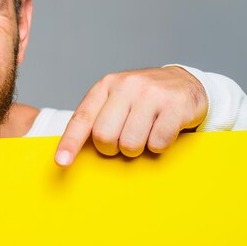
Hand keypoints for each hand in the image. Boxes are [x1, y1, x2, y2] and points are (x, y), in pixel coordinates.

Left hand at [55, 66, 207, 165]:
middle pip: (104, 137)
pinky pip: (157, 143)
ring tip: (145, 133)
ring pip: (130, 143)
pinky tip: (163, 130)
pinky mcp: (175, 105)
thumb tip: (71, 153)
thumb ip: (97, 119)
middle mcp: (126, 85)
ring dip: (137, 149)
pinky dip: (159, 146)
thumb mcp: (116, 101)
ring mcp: (151, 93)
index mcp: (105, 86)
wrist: (185, 83)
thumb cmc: (142, 100)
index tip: (61, 162)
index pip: (82, 119)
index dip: (69, 143)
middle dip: (112, 148)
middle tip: (124, 140)